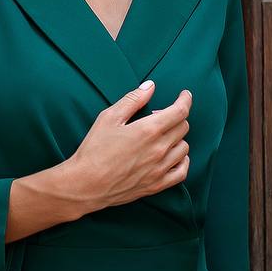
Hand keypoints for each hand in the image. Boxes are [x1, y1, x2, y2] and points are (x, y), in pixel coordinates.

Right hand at [64, 81, 191, 211]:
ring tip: (162, 136)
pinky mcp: (157, 184)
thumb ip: (132, 99)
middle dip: (176, 117)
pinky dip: (182, 161)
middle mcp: (159, 149)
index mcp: (149, 130)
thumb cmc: (94, 150)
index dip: (185, 100)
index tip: (184, 95)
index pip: (179, 111)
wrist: (86, 184)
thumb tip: (150, 86)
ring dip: (177, 138)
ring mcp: (160, 168)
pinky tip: (174, 156)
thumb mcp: (109, 117)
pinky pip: (182, 172)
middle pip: (183, 128)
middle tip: (160, 117)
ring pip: (184, 148)